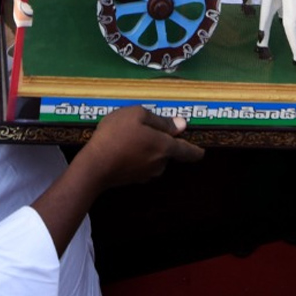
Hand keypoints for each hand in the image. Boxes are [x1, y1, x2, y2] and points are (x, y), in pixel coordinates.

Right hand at [79, 106, 204, 189]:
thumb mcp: (138, 115)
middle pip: (168, 152)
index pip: (188, 152)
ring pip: (154, 158)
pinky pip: (142, 164)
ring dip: (148, 149)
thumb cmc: (117, 134)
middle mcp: (160, 164)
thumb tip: (182, 125)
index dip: (196, 151)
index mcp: (165, 147)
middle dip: (161, 141)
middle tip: (146, 129)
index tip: (202, 151)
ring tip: (130, 136)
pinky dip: (137, 157)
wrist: (94, 165)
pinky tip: (123, 148)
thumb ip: (161, 121)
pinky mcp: (133, 180)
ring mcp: (146, 174)